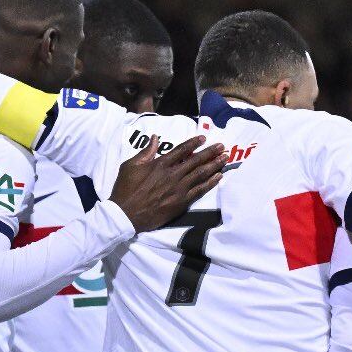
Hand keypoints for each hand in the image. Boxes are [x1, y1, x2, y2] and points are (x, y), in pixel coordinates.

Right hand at [110, 134, 227, 231]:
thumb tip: (154, 138)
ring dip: (214, 165)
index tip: (204, 137)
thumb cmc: (126, 189)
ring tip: (225, 158)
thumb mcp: (130, 165)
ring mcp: (179, 188)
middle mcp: (173, 174)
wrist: (126, 214)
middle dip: (210, 152)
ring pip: (201, 174)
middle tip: (222, 146)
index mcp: (160, 164)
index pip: (182, 150)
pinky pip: (200, 190)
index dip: (194, 143)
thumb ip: (146, 152)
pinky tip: (219, 176)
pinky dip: (210, 183)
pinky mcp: (181, 202)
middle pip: (196, 160)